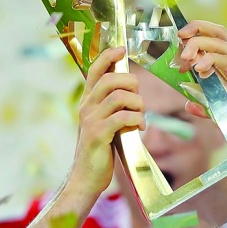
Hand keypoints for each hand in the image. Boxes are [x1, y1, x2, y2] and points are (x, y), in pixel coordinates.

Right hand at [68, 46, 143, 197]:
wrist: (86, 178)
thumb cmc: (99, 151)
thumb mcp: (104, 124)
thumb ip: (112, 108)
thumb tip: (131, 92)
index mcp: (87, 102)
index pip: (95, 69)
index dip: (108, 56)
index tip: (122, 49)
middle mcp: (86, 107)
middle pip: (110, 79)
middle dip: (131, 83)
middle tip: (139, 99)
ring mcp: (91, 120)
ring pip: (119, 96)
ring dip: (137, 103)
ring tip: (141, 117)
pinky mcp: (98, 135)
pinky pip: (122, 117)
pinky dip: (136, 119)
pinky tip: (139, 128)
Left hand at [176, 21, 226, 143]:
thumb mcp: (225, 110)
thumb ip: (207, 106)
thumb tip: (188, 104)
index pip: (216, 38)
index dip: (197, 35)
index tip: (180, 47)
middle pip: (218, 31)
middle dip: (196, 28)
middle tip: (179, 38)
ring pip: (220, 43)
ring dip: (199, 45)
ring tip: (186, 58)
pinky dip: (211, 60)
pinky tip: (200, 69)